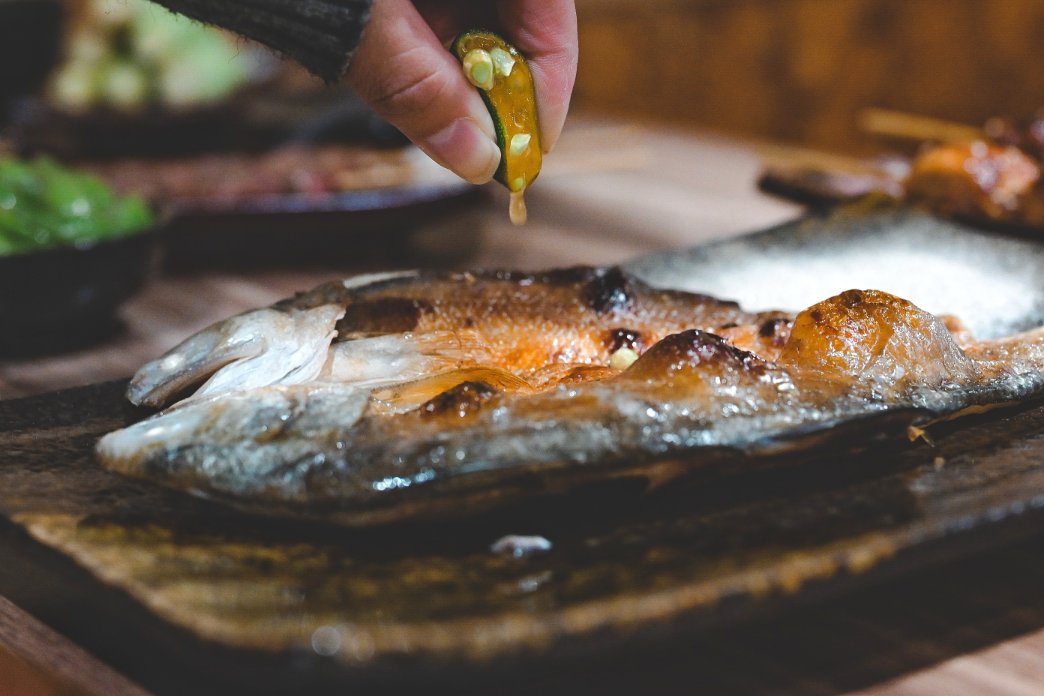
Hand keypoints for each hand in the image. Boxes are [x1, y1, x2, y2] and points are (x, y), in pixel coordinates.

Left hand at [346, 0, 577, 183]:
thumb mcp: (359, 11)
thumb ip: (416, 85)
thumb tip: (475, 161)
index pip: (550, 16)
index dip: (546, 91)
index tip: (527, 153)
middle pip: (515, 19)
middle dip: (495, 87)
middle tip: (475, 148)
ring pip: (473, 15)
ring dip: (454, 69)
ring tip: (429, 111)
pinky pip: (433, 7)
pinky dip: (421, 42)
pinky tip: (399, 67)